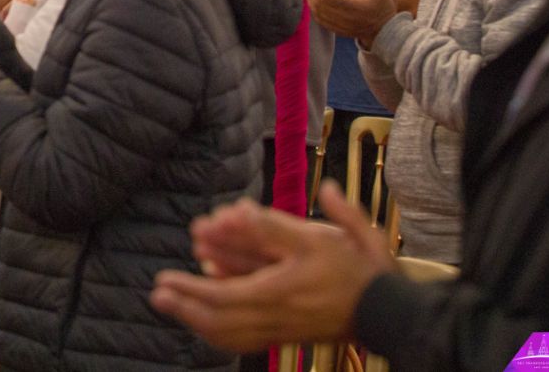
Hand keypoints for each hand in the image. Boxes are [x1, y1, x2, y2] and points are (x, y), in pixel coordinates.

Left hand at [148, 183, 395, 351]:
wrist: (391, 310)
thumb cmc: (358, 268)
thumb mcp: (320, 236)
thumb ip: (277, 224)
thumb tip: (239, 207)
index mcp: (280, 291)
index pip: (224, 296)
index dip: (191, 290)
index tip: (165, 279)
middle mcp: (277, 316)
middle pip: (220, 321)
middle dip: (186, 308)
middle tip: (157, 295)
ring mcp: (282, 329)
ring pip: (231, 334)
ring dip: (198, 321)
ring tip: (172, 306)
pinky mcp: (289, 334)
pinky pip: (246, 340)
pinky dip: (220, 332)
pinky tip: (206, 323)